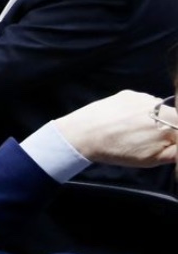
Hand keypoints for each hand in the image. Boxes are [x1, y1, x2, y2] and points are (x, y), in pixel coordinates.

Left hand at [53, 90, 177, 167]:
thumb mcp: (151, 159)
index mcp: (170, 124)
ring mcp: (144, 98)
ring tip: (132, 131)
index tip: (164, 145)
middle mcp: (161, 107)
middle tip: (145, 139)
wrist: (84, 134)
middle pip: (174, 118)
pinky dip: (139, 111)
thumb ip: (174, 153)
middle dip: (166, 129)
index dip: (172, 141)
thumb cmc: (117, 150)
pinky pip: (143, 102)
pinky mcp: (130, 93)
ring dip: (154, 119)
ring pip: (159, 109)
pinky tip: (125, 121)